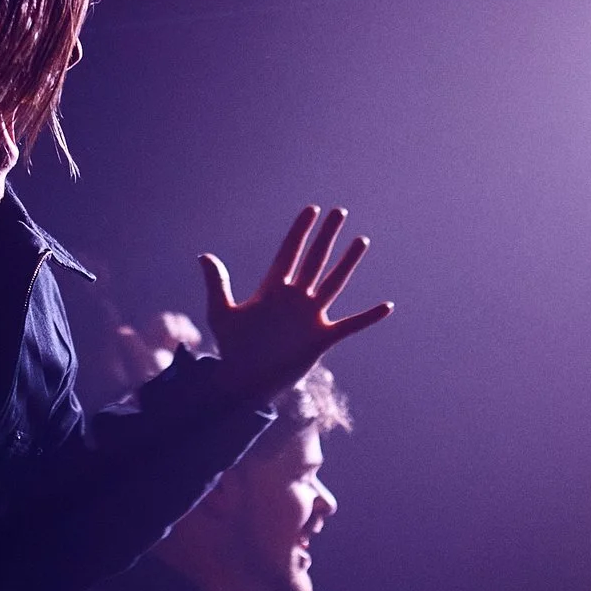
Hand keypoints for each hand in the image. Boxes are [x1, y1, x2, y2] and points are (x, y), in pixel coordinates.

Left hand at [199, 205, 393, 406]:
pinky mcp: (321, 338)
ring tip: (361, 240)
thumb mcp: (221, 313)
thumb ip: (217, 284)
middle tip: (339, 211)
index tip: (311, 210)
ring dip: (347, 262)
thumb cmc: (232, 348)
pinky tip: (387, 307)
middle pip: (314, 260)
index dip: (300, 231)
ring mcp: (310, 317)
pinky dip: (368, 317)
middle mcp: (295, 298)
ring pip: (333, 283)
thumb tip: (204, 255)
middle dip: (326, 236)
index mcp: (272, 289)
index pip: (289, 252)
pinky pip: (350, 325)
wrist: (245, 380)